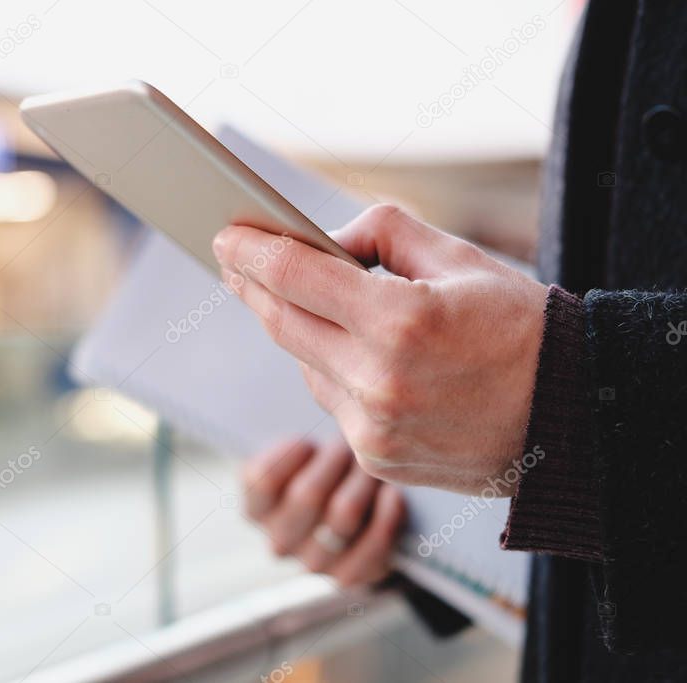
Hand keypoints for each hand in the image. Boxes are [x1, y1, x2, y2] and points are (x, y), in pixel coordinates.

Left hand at [214, 204, 547, 494]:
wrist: (570, 416)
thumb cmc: (519, 327)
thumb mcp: (458, 257)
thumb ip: (381, 233)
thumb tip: (322, 245)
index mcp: (400, 321)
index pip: (297, 277)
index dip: (254, 252)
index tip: (226, 235)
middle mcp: (379, 380)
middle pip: (284, 324)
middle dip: (253, 287)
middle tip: (234, 261)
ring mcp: (373, 427)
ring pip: (305, 365)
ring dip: (300, 331)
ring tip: (306, 302)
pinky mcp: (375, 458)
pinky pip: (331, 403)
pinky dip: (332, 373)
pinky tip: (353, 356)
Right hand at [243, 439, 404, 586]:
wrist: (352, 516)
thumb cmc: (321, 470)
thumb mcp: (300, 453)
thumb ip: (297, 439)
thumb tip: (316, 401)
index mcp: (255, 508)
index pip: (261, 479)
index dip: (289, 454)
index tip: (309, 440)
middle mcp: (278, 541)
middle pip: (307, 494)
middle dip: (336, 460)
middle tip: (351, 443)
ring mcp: (312, 563)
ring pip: (343, 514)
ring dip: (364, 481)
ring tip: (372, 465)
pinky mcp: (348, 577)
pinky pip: (372, 545)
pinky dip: (387, 516)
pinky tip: (393, 494)